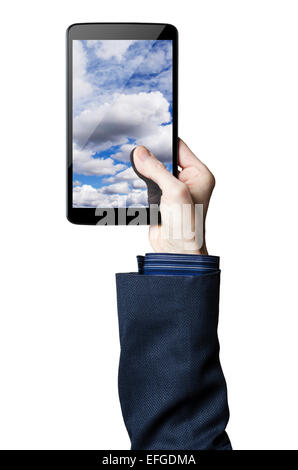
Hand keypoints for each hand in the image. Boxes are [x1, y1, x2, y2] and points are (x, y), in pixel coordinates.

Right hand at [132, 139, 214, 253]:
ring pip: (154, 171)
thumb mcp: (174, 192)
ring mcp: (173, 190)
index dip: (164, 139)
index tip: (147, 132)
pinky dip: (139, 182)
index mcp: (199, 174)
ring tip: (133, 164)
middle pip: (165, 158)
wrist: (176, 251)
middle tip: (136, 149)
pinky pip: (147, 184)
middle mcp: (187, 180)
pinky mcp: (160, 199)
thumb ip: (157, 170)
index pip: (180, 147)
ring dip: (144, 170)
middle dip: (151, 155)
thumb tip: (141, 153)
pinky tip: (133, 179)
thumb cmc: (187, 226)